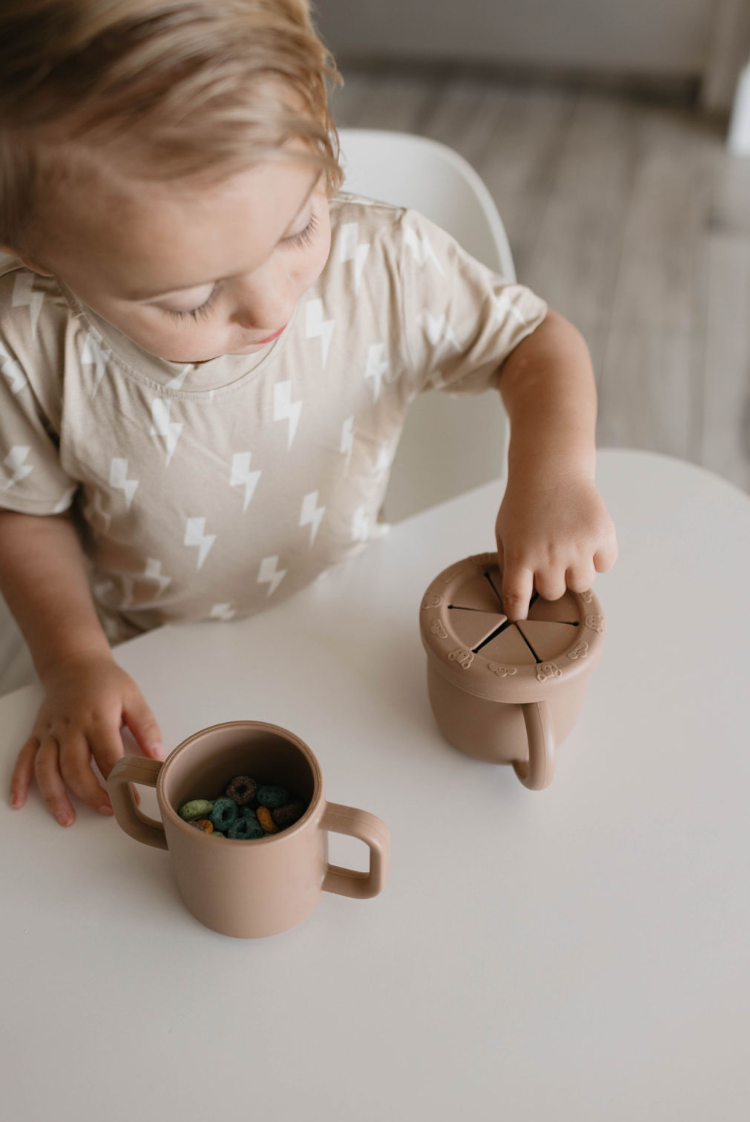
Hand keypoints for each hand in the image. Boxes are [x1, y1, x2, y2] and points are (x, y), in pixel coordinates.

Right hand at [9, 652, 162, 826]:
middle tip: (107, 810)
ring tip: (67, 819)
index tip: (134, 799)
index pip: (108, 755)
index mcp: (97, 717)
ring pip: (46, 767)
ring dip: (55, 796)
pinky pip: (24, 758)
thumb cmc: (106, 682)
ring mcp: (50, 731)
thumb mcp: (133, 697)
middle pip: (74, 767)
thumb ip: (146, 727)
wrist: (74, 662)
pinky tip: (18, 802)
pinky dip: (18, 781)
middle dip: (90, 793)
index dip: (120, 780)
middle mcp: (70, 726)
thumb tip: (157, 757)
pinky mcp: (37, 734)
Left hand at [495, 470, 617, 620]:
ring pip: (582, 585)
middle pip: (553, 594)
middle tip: (549, 560)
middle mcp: (549, 555)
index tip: (519, 621)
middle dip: (551, 582)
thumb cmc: (525, 503)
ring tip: (569, 549)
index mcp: (521, 554)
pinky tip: (587, 538)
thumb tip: (517, 599)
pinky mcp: (602, 535)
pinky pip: (606, 564)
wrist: (551, 469)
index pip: (518, 598)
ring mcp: (577, 546)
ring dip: (576, 573)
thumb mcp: (505, 533)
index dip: (518, 613)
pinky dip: (599, 557)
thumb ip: (510, 565)